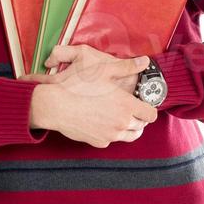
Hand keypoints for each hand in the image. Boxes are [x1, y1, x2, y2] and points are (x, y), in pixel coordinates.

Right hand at [29, 48, 157, 147]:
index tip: (142, 105)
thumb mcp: (102, 71)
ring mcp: (110, 134)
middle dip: (138, 119)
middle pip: (141, 126)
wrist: (52, 105)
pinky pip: (111, 140)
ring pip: (129, 136)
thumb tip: (144, 61)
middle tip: (129, 111)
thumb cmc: (76, 87)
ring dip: (127, 128)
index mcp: (126, 105)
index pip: (151, 114)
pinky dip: (110, 134)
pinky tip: (101, 124)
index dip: (148, 109)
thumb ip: (126, 67)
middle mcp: (121, 122)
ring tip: (118, 119)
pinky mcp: (98, 142)